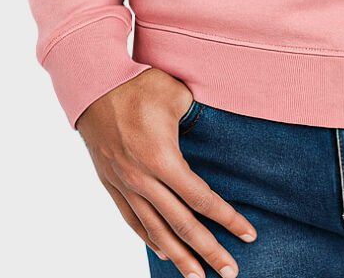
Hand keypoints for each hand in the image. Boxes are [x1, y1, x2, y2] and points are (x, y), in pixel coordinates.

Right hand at [75, 67, 256, 277]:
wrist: (94, 86)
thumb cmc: (141, 85)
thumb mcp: (178, 96)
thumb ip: (199, 117)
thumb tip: (217, 128)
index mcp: (163, 160)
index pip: (202, 199)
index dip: (228, 219)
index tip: (249, 235)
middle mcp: (144, 180)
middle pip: (182, 225)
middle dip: (209, 251)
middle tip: (231, 272)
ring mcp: (125, 185)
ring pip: (156, 230)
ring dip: (179, 257)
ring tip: (198, 277)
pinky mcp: (112, 184)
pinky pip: (133, 220)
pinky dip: (150, 239)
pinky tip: (164, 252)